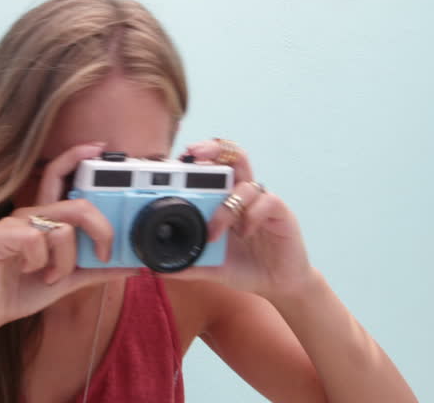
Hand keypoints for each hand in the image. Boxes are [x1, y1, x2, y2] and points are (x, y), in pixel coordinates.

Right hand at [0, 142, 134, 332]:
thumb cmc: (20, 290)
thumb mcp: (67, 280)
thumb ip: (95, 270)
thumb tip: (132, 266)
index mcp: (44, 218)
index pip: (60, 176)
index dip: (77, 156)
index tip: (100, 148)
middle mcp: (29, 214)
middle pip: (77, 205)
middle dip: (101, 230)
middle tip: (103, 254)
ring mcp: (11, 222)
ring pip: (61, 230)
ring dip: (64, 262)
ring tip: (49, 275)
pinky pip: (36, 242)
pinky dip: (39, 264)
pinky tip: (26, 271)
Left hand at [163, 139, 312, 298]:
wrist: (277, 284)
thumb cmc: (244, 267)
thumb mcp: (211, 267)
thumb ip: (186, 263)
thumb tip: (153, 267)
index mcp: (223, 200)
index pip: (210, 167)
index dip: (195, 158)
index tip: (174, 160)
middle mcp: (241, 195)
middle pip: (231, 156)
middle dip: (212, 149)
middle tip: (192, 155)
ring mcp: (261, 201)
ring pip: (245, 181)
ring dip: (225, 206)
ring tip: (214, 231)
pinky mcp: (280, 212)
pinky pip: (267, 201)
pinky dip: (252, 215)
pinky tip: (245, 233)